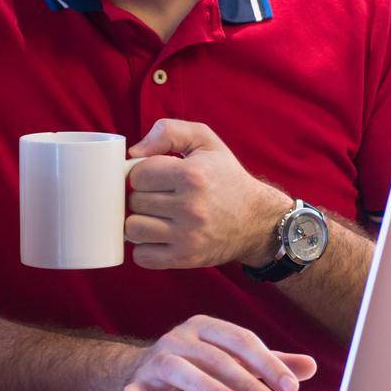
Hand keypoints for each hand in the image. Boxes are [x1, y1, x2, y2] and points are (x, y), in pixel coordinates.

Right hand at [115, 315, 315, 390]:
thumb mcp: (230, 361)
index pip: (242, 341)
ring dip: (204, 386)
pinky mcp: (134, 384)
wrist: (136, 375)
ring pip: (180, 369)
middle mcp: (180, 338)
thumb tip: (309, 366)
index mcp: (206, 328)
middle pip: (217, 358)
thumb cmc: (193, 366)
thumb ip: (265, 364)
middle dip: (248, 384)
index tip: (290, 388)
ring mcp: (155, 360)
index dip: (268, 363)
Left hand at [126, 119, 292, 269]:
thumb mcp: (205, 141)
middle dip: (142, 197)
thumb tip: (133, 153)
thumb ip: (168, 132)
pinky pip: (143, 257)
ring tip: (156, 217)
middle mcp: (190, 207)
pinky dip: (145, 248)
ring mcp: (188, 236)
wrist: (257, 220)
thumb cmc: (226, 177)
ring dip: (140, 222)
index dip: (142, 174)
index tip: (156, 177)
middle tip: (159, 196)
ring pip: (133, 229)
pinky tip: (159, 237)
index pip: (138, 175)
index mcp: (192, 175)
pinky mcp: (186, 258)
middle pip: (134, 201)